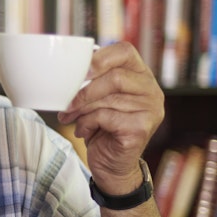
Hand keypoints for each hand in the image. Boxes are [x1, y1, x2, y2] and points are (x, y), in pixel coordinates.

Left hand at [58, 42, 163, 192]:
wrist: (112, 165)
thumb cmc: (102, 128)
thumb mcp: (96, 99)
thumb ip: (92, 81)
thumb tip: (65, 70)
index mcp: (140, 76)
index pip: (125, 51)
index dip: (100, 58)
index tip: (79, 71)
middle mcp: (151, 90)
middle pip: (114, 77)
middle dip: (84, 91)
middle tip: (66, 104)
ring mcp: (150, 110)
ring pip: (108, 98)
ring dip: (81, 109)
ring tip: (70, 117)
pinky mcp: (141, 128)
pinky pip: (106, 117)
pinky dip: (87, 123)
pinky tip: (84, 131)